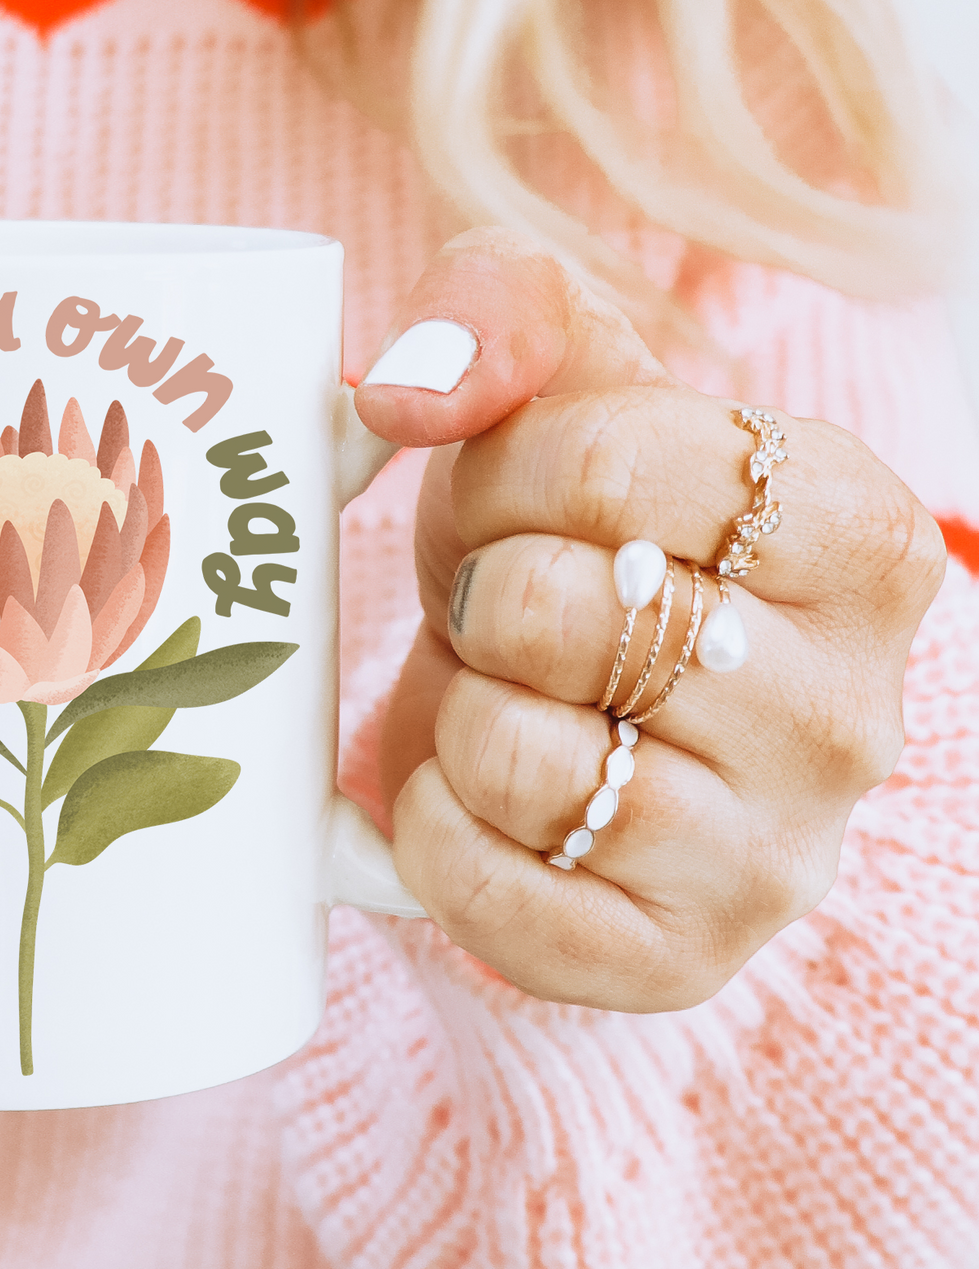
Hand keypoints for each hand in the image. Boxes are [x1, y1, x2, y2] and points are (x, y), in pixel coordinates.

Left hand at [358, 230, 946, 1012]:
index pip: (601, 469)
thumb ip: (500, 310)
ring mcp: (773, 856)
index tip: (516, 497)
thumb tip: (408, 388)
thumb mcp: (559, 380)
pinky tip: (482, 791)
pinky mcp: (671, 958)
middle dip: (481, 595)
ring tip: (517, 698)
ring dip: (461, 710)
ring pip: (510, 754)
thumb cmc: (577, 531)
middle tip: (515, 612)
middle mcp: (850, 710)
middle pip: (548, 612)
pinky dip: (431, 824)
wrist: (580, 701)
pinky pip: (474, 882)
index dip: (500, 474)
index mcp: (859, 536)